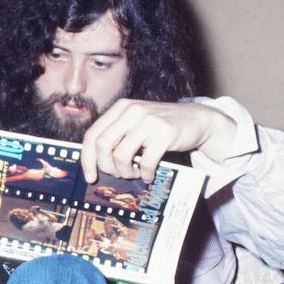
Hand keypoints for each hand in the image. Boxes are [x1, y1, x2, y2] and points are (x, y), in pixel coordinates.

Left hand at [80, 99, 236, 182]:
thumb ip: (117, 136)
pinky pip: (146, 161)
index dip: (87, 159)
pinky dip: (146, 173)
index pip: (92, 134)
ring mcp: (149, 120)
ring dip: (127, 172)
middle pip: (103, 145)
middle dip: (107, 167)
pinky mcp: (165, 132)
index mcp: (120, 108)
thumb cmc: (160, 127)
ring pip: (122, 155)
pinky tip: (149, 174)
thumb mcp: (135, 124)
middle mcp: (132, 110)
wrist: (196, 119)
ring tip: (136, 173)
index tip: (91, 176)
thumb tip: (95, 163)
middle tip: (118, 175)